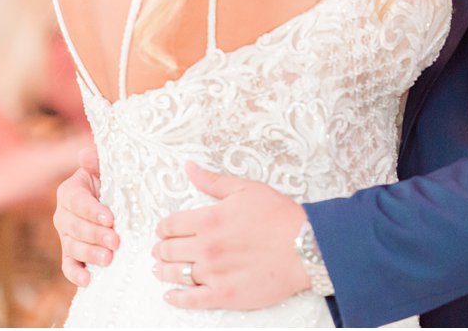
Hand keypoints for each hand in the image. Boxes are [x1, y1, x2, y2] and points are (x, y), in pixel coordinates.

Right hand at [53, 147, 114, 286]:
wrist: (115, 201)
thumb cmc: (111, 182)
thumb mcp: (106, 168)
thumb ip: (96, 161)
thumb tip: (85, 154)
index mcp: (69, 192)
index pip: (77, 201)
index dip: (92, 210)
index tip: (110, 218)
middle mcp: (63, 215)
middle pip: (75, 227)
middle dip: (95, 235)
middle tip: (115, 241)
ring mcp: (66, 236)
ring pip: (72, 246)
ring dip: (90, 254)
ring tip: (108, 259)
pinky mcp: (71, 254)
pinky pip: (68, 265)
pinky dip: (75, 274)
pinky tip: (87, 280)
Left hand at [153, 162, 309, 309]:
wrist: (305, 247)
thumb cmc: (280, 217)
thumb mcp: (246, 189)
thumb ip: (212, 181)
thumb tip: (189, 168)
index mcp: (209, 219)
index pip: (170, 225)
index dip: (163, 228)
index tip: (163, 231)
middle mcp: (207, 247)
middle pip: (168, 250)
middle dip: (161, 249)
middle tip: (161, 249)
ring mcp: (214, 273)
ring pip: (175, 274)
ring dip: (163, 271)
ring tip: (161, 269)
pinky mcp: (224, 294)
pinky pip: (191, 299)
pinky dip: (176, 298)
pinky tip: (170, 295)